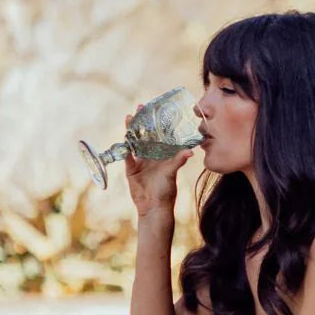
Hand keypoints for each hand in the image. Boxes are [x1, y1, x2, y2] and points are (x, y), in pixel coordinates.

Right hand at [124, 104, 193, 218]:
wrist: (154, 207)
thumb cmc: (166, 191)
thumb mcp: (172, 173)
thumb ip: (178, 161)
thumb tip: (190, 152)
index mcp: (162, 154)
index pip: (159, 135)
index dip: (157, 122)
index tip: (155, 110)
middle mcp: (151, 155)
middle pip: (145, 135)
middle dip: (142, 121)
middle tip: (139, 107)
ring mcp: (140, 161)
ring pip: (134, 142)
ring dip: (132, 131)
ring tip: (129, 118)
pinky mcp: (131, 169)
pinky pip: (127, 157)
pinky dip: (125, 150)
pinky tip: (124, 141)